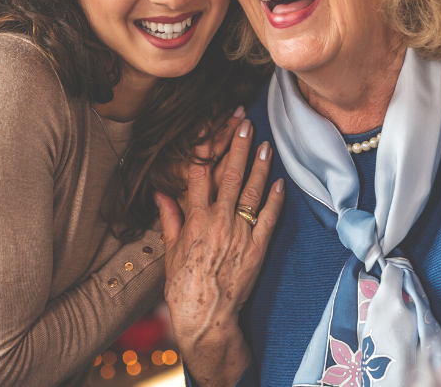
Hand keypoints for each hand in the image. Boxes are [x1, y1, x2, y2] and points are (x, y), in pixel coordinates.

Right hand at [156, 113, 285, 386]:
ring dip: (259, 166)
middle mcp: (218, 222)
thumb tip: (161, 193)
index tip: (210, 127)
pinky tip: (280, 181)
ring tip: (264, 144)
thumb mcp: (171, 251)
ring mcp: (240, 234)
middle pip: (229, 176)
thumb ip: (170, 218)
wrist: (206, 317)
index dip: (205, 148)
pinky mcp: (257, 248)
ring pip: (252, 192)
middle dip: (237, 146)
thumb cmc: (184, 287)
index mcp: (194, 220)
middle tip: (244, 123)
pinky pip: (269, 218)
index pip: (199, 174)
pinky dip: (275, 199)